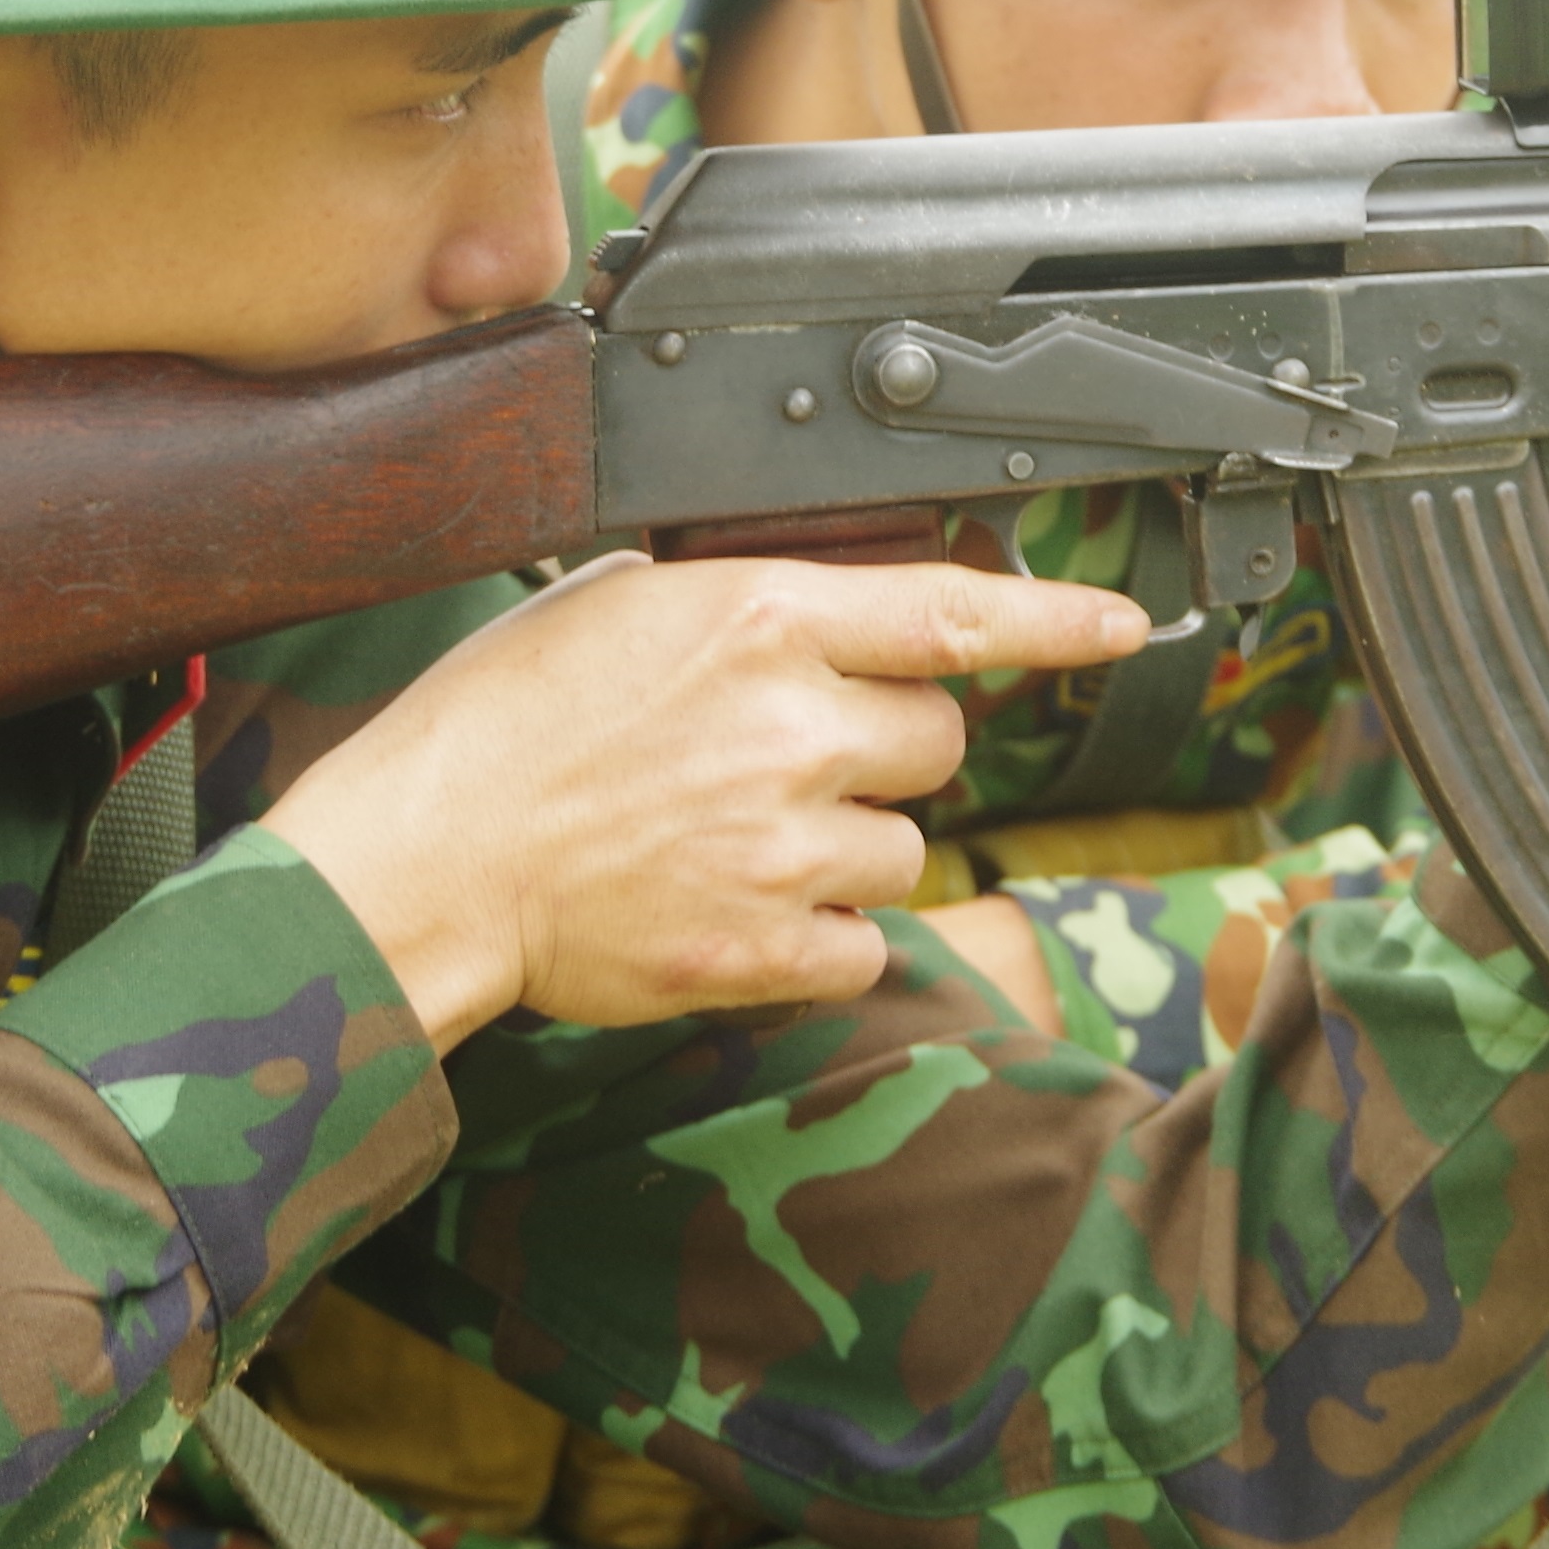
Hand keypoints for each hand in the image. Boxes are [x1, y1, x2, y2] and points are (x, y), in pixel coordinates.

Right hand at [264, 553, 1146, 1043]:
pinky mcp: (765, 947)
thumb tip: (841, 605)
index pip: (953, 611)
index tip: (1122, 623)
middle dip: (887, 747)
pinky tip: (737, 901)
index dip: (1056, 616)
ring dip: (850, 844)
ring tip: (738, 833)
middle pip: (938, 740)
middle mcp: (791, 726)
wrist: (426, 858)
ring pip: (906, 848)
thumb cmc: (502, 722)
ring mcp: (783, 844)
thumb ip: (749, 601)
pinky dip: (817, 931)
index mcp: (757, 619)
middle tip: (791, 755)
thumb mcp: (622, 601)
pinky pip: (861, 943)